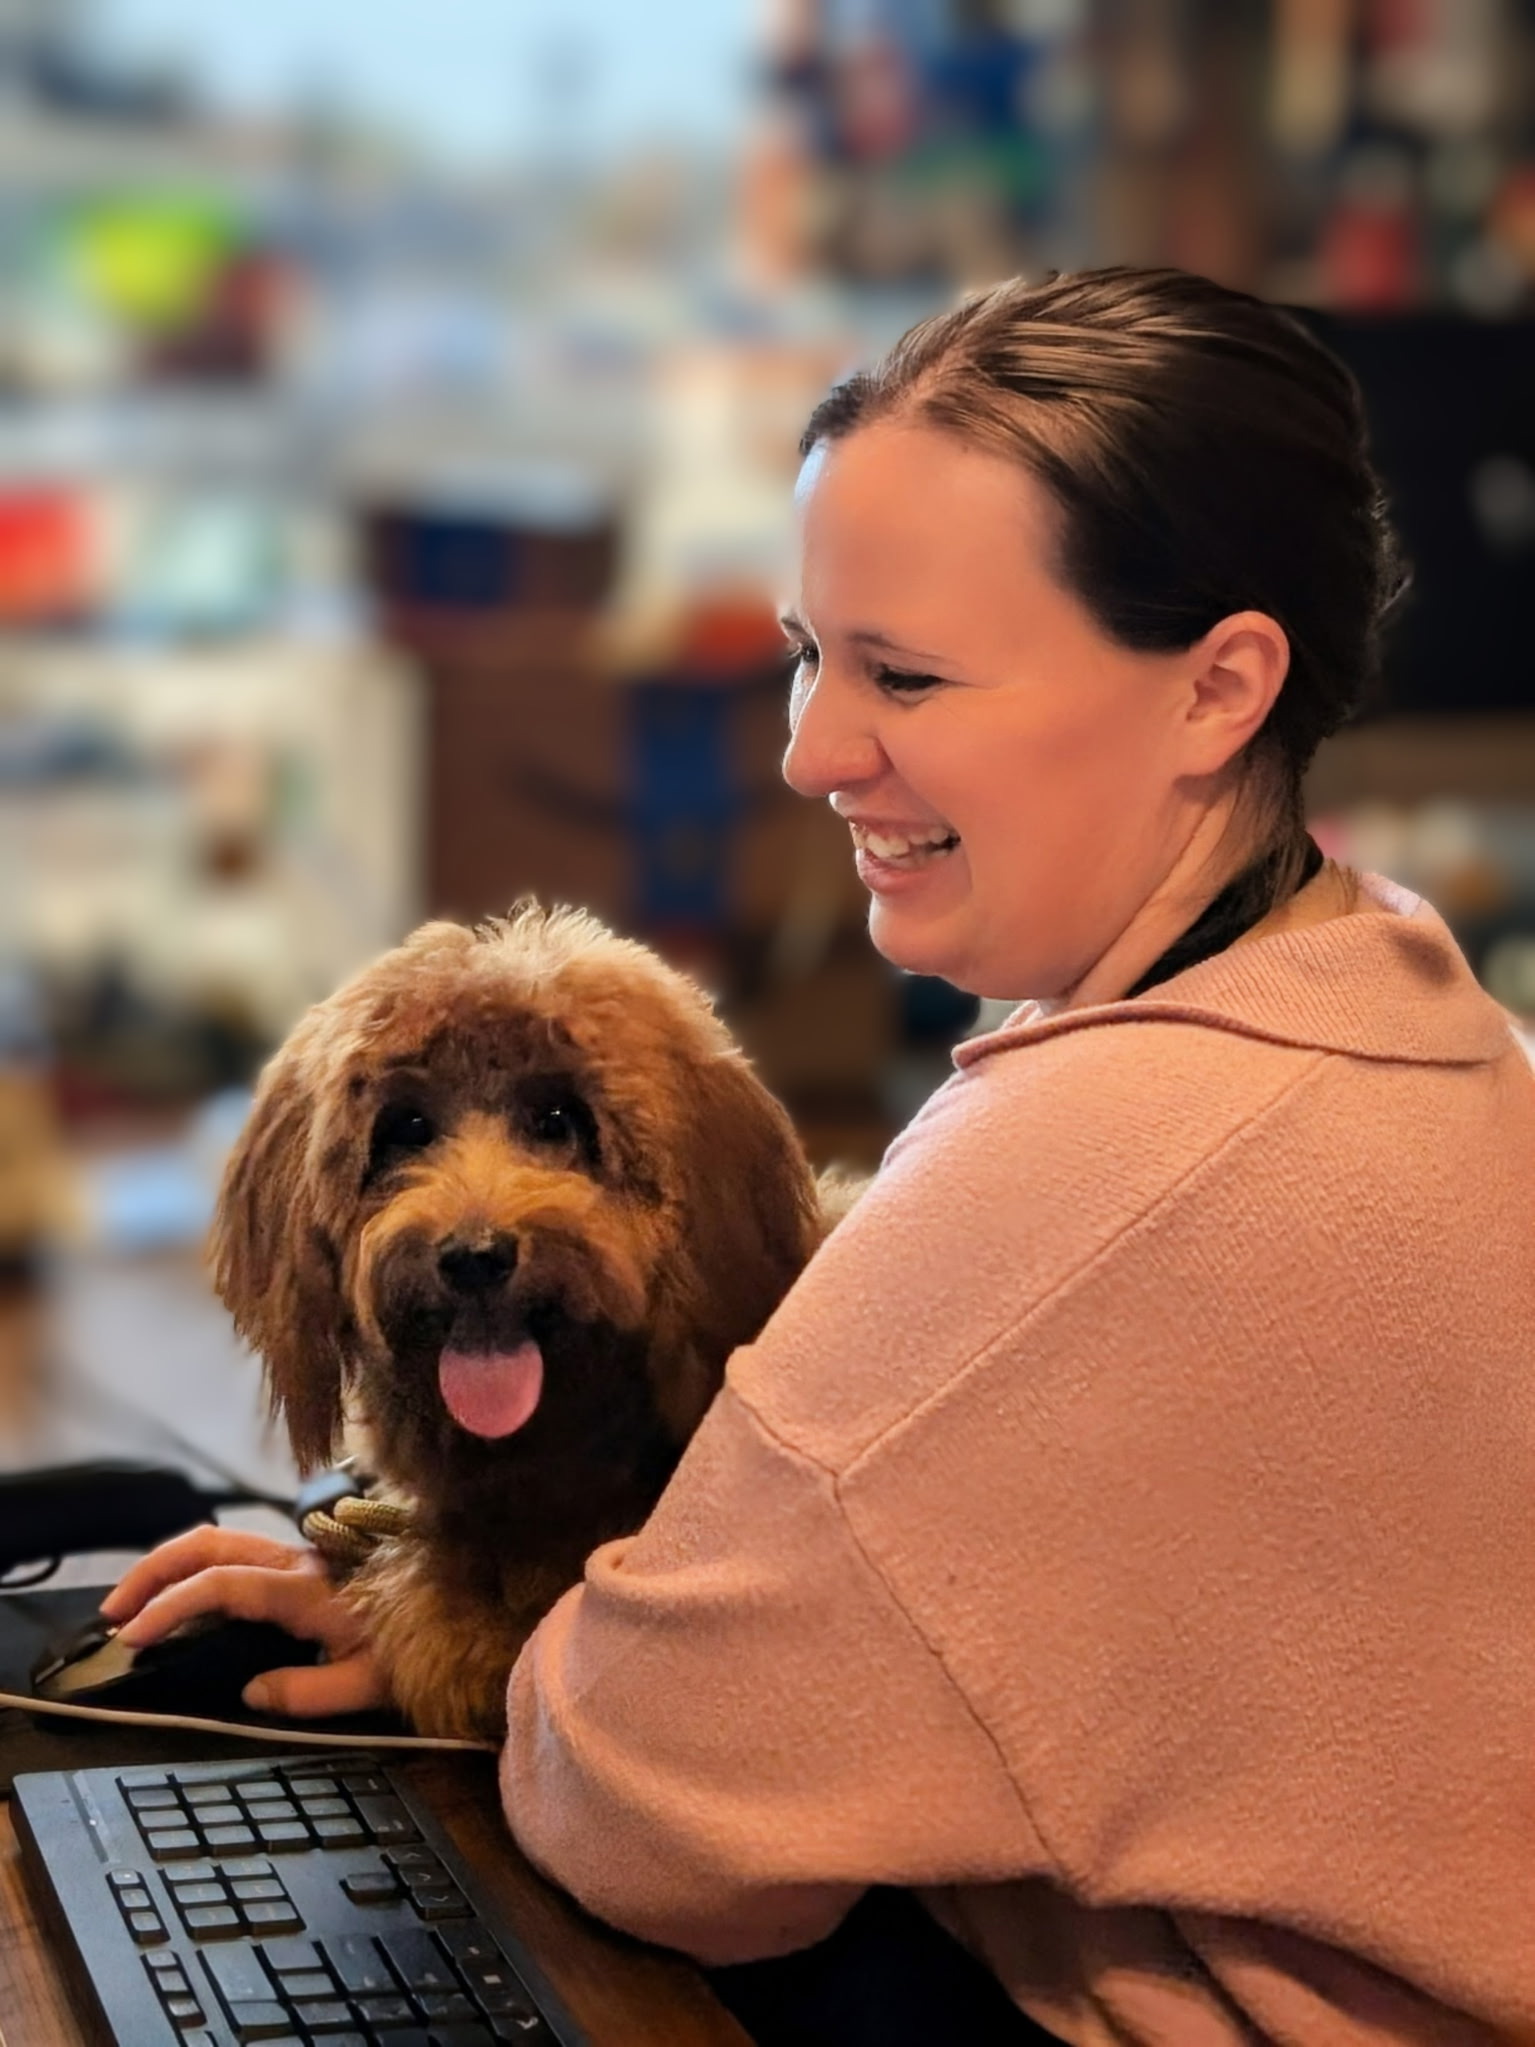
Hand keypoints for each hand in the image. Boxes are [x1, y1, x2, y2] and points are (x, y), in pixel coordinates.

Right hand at [99, 1526, 393, 1719]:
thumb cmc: (421, 1641)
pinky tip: (184, 1594)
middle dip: (153, 1571)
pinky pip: (239, 1549)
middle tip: (114, 1613)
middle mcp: (297, 1561)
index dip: (171, 1606)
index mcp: (306, 1590)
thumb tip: (250, 1693)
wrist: (464, 1603)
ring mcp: (299, 1554)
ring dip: (170, 1564)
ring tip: (135, 1602)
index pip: (222, 1585)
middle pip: (209, 1543)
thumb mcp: (370, 1683)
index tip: (133, 1636)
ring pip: (220, 1539)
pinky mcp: (304, 1557)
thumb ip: (307, 1693)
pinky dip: (197, 1565)